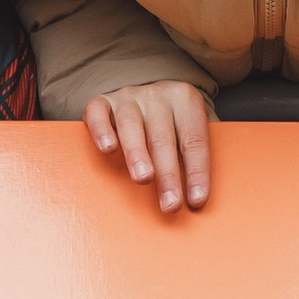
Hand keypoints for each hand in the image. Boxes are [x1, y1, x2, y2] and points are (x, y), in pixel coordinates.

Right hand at [85, 79, 211, 212]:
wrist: (149, 95)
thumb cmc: (174, 122)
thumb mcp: (193, 129)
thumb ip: (198, 153)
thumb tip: (200, 196)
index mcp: (186, 100)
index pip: (194, 140)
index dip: (197, 172)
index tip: (196, 200)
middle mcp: (157, 95)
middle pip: (163, 138)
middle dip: (168, 174)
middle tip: (170, 203)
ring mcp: (128, 97)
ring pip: (131, 125)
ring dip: (137, 154)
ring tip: (143, 179)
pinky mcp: (102, 101)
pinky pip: (97, 112)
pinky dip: (101, 130)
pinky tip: (108, 149)